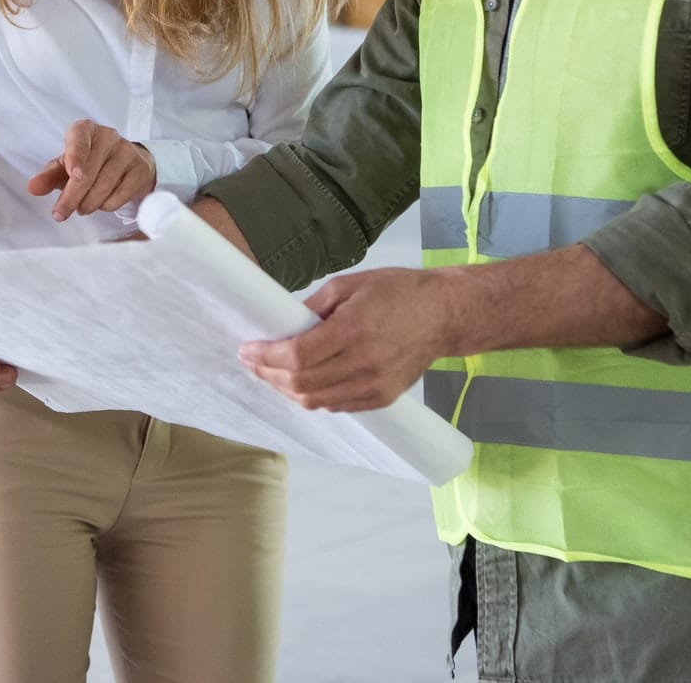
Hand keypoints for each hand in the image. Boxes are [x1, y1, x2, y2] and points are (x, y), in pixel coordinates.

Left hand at [27, 120, 155, 220]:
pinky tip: (103, 202)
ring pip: (104, 187)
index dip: (76, 157)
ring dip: (88, 204)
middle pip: (88, 173)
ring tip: (83, 207)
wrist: (128, 163)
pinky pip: (121, 195)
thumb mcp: (66, 167)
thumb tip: (32, 188)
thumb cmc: (90, 163)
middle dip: (71, 198)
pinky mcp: (140, 169)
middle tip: (60, 214)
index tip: (73, 175)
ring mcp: (127, 151)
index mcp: (85, 130)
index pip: (79, 139)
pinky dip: (107, 205)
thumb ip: (48, 177)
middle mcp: (108, 136)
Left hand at [238, 268, 452, 412]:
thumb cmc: (399, 292)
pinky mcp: (382, 398)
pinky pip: (336, 406)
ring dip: (286, 390)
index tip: (247, 350)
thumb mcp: (349, 284)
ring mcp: (374, 386)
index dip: (265, 357)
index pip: (296, 356)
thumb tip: (283, 325)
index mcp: (353, 330)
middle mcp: (363, 364)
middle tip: (252, 362)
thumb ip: (313, 308)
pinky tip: (300, 383)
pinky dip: (312, 397)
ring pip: (315, 401)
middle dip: (268, 374)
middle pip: (301, 383)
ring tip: (270, 373)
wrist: (443, 314)